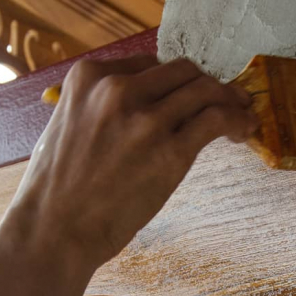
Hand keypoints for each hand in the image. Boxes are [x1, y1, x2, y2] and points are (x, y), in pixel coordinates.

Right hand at [2, 55, 256, 279]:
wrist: (52, 231)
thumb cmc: (56, 190)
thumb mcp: (66, 125)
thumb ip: (99, 107)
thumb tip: (138, 105)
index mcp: (88, 76)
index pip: (149, 64)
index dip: (174, 81)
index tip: (187, 96)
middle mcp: (117, 89)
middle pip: (183, 71)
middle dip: (206, 84)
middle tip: (224, 101)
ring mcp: (146, 119)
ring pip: (205, 90)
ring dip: (230, 100)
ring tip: (243, 114)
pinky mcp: (170, 151)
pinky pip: (216, 119)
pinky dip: (237, 119)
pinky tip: (243, 130)